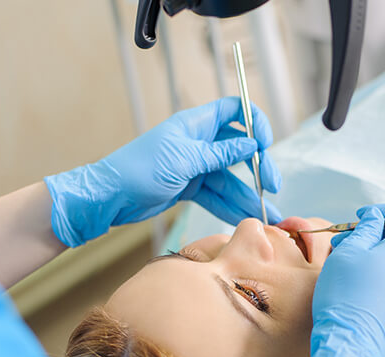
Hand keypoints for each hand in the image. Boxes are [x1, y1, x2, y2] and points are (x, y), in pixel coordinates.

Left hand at [45, 98, 281, 246]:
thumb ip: (220, 154)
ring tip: (267, 215)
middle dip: (258, 168)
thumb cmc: (139, 169)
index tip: (267, 143)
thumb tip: (252, 144)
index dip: (254, 122)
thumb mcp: (185, 160)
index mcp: (196, 125)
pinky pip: (217, 196)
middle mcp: (199, 143)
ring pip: (230, 179)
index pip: (234, 111)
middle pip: (239, 150)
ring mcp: (196, 166)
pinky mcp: (190, 187)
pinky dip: (230, 206)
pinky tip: (245, 217)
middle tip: (272, 187)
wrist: (111, 196)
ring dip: (248, 195)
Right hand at [286, 204, 384, 356]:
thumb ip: (366, 229)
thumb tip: (377, 218)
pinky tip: (353, 290)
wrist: (351, 346)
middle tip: (344, 241)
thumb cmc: (346, 294)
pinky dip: (377, 280)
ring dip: (373, 259)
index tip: (366, 216)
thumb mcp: (349, 252)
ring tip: (343, 267)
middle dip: (374, 236)